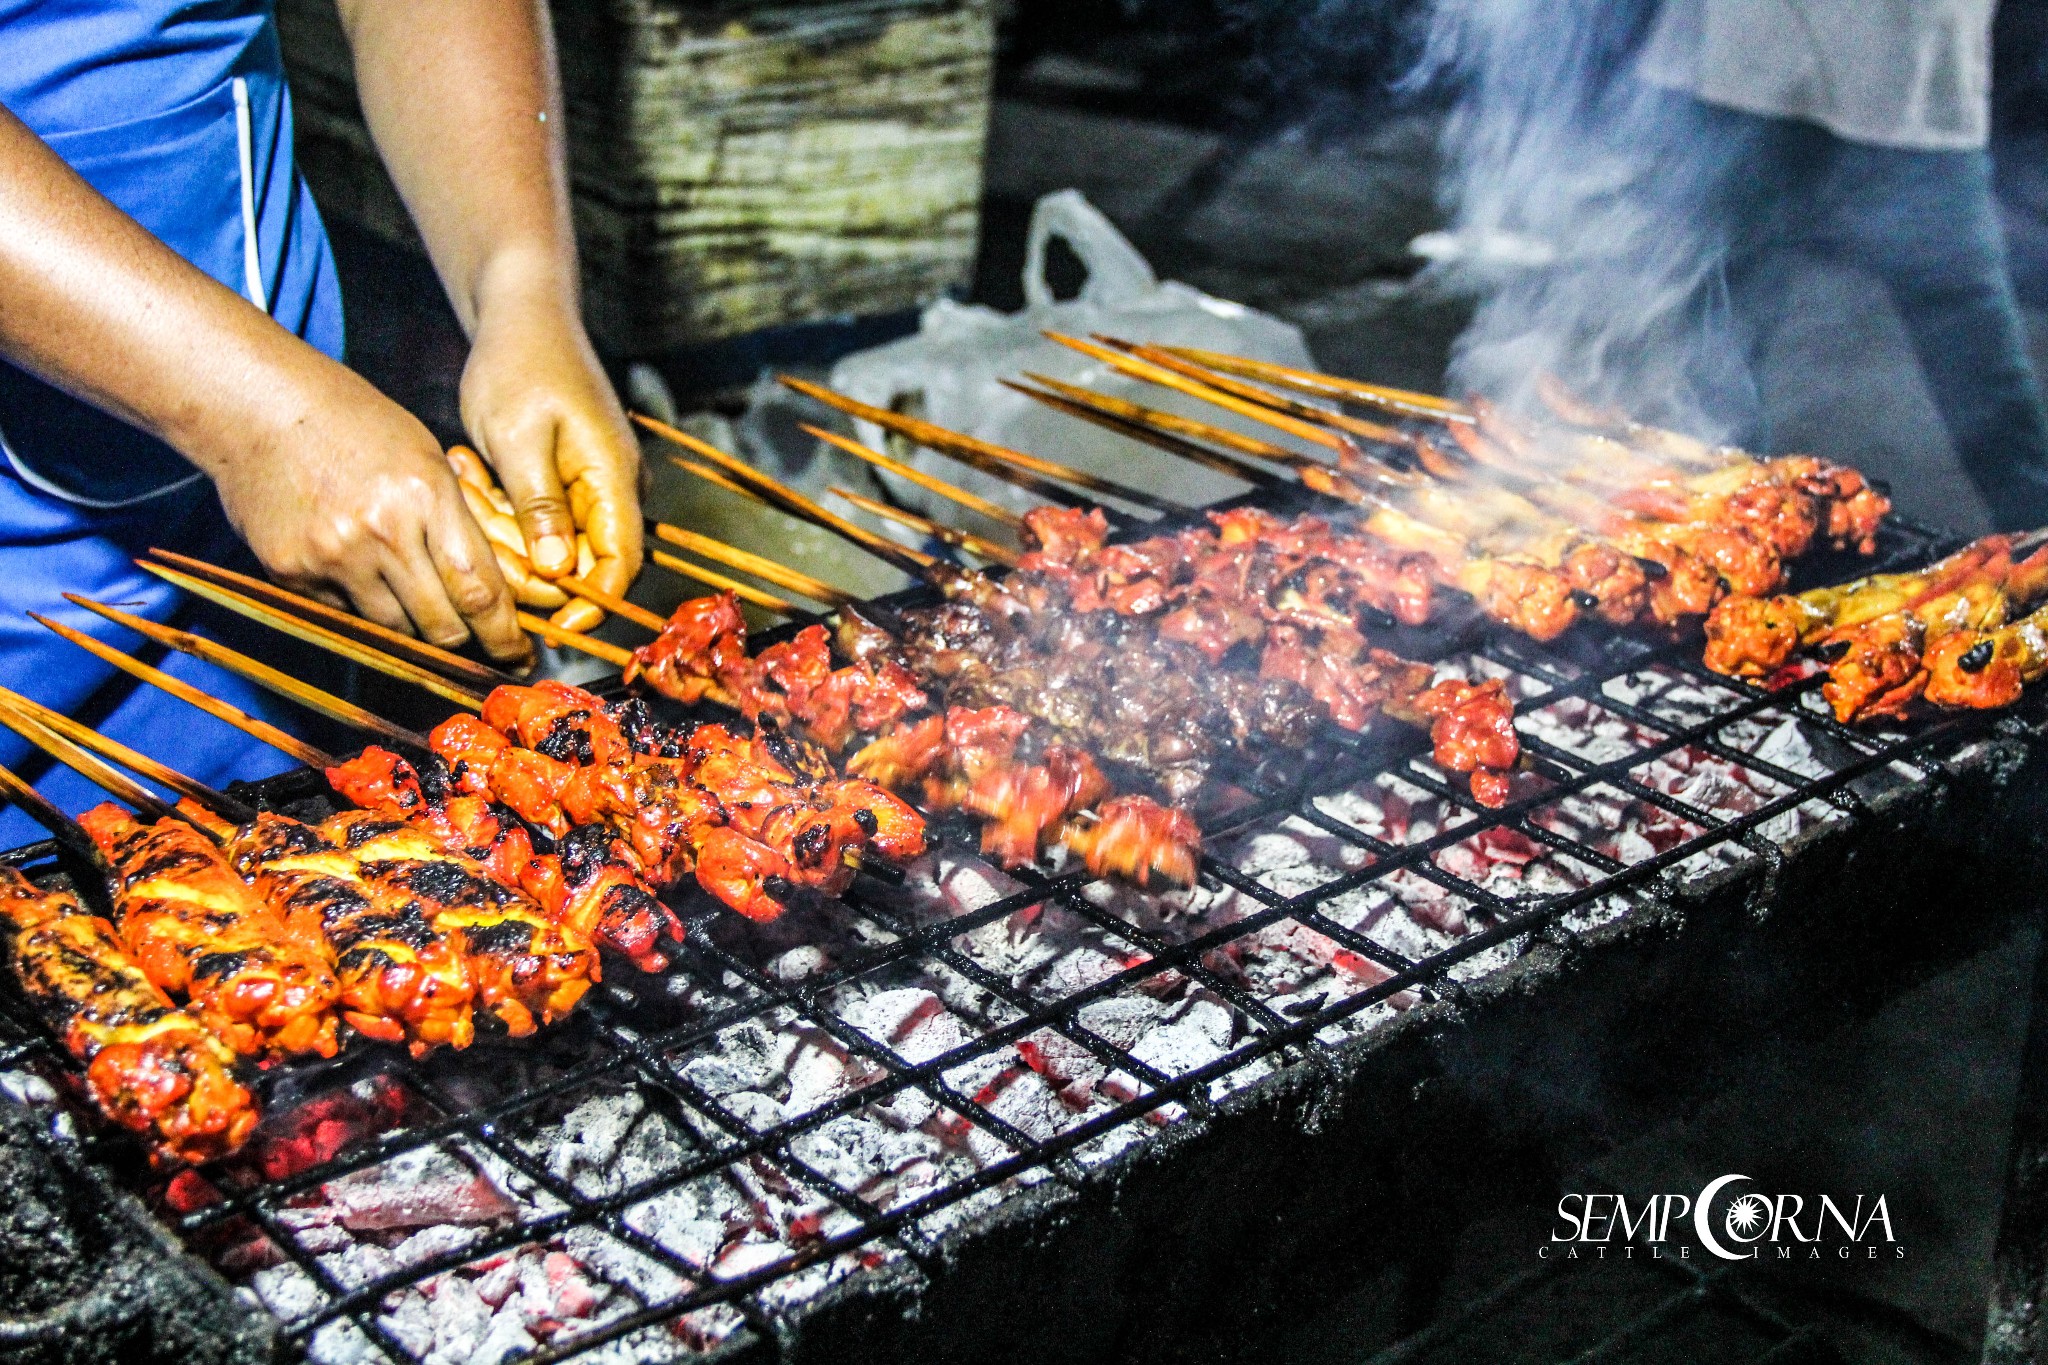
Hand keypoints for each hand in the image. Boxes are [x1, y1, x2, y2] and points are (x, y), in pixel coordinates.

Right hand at [213, 357, 533, 664]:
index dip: (506, 637)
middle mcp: (381, 533)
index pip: (480, 591)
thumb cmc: (352, 422)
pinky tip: (364, 585)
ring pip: (394, 632)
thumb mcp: (425, 458)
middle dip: (469, 647)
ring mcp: (332, 557)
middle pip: (441, 627)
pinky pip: (344, 617)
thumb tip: (490, 588)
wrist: (256, 405)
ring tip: (425, 618)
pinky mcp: (292, 573)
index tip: (519, 656)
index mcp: (426, 496)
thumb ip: (456, 522)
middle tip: (483, 651)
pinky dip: (364, 613)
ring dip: (416, 635)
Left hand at [458, 271, 642, 632]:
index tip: (549, 622)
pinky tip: (476, 471)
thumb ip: (540, 507)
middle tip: (479, 515)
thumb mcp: (518, 437)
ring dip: (508, 529)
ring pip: (556, 542)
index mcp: (613, 477)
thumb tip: (560, 570)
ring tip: (471, 476)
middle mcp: (614, 487)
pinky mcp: (570, 478)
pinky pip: (542, 518)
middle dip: (527, 559)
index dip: (591, 601)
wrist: (525, 312)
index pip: (620, 563)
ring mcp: (595, 483)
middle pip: (585, 560)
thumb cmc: (521, 364)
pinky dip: (505, 510)